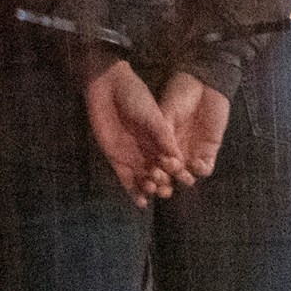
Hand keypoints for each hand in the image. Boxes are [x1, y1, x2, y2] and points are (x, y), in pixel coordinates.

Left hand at [84, 58, 183, 205]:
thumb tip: (178, 156)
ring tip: (151, 191)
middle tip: (164, 188)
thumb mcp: (153, 115)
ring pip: (144, 180)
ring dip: (149, 188)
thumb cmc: (135, 97)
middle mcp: (150, 152)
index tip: (181, 178)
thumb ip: (163, 135)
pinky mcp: (117, 160)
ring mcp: (133, 157)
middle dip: (163, 183)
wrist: (109, 88)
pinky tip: (140, 202)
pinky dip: (133, 192)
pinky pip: (127, 180)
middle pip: (160, 174)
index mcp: (162, 140)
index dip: (177, 172)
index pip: (173, 162)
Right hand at [159, 71, 230, 179]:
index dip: (152, 172)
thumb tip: (159, 155)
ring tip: (181, 174)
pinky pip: (205, 168)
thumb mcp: (166, 111)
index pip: (155, 164)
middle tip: (164, 180)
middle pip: (170, 175)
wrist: (205, 84)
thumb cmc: (180, 94)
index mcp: (161, 143)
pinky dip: (200, 170)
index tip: (151, 174)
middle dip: (166, 180)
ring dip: (184, 178)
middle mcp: (176, 152)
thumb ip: (162, 132)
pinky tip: (196, 163)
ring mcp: (192, 153)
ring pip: (187, 176)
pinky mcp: (209, 151)